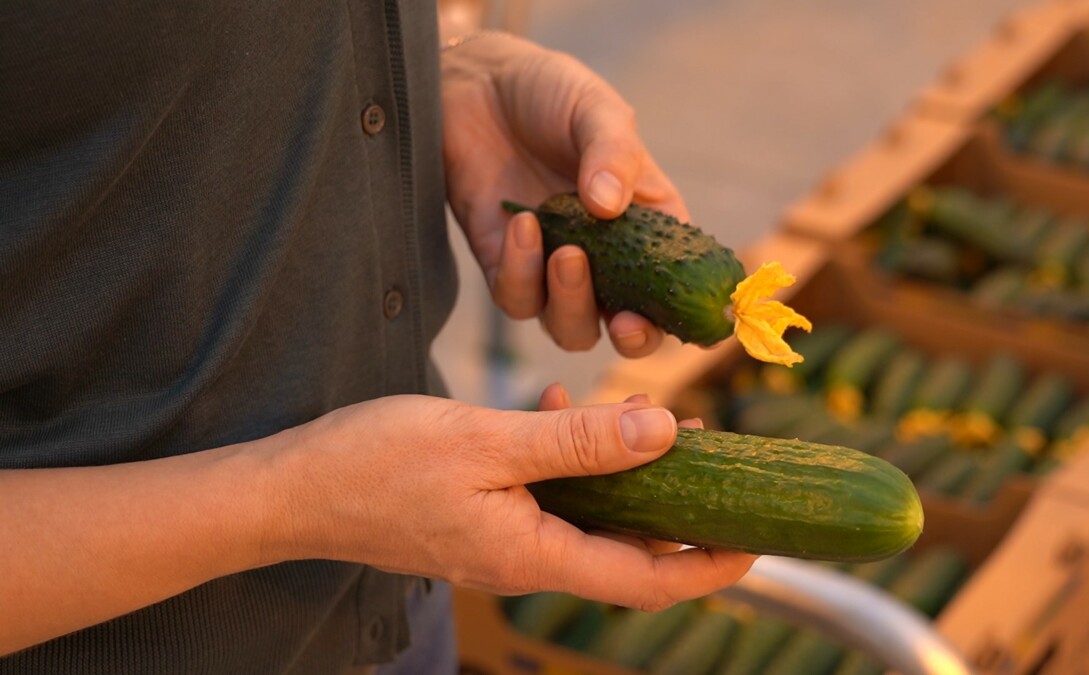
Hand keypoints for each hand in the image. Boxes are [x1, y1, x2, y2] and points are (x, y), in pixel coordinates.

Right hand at [275, 385, 755, 609]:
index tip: (759, 535)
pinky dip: (569, 458)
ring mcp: (503, 540)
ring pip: (590, 517)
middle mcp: (526, 559)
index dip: (712, 565)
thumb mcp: (487, 440)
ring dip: (627, 477)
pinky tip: (558, 408)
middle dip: (681, 512)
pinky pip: (546, 495)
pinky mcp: (484, 517)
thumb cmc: (377, 464)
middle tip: (722, 460)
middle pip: (629, 551)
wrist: (294, 488)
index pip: (648, 579)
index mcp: (533, 554)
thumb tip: (665, 432)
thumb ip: (578, 442)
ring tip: (655, 426)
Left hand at [441, 33, 687, 357]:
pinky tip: (521, 225)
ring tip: (566, 251)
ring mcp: (555, 268)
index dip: (679, 316)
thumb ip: (611, 154)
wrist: (477, 85)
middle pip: (628, 328)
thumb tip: (608, 207)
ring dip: (571, 303)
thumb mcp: (595, 110)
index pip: (677, 287)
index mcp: (649, 225)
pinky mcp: (505, 266)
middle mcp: (607, 258)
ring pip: (571, 327)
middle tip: (622, 319)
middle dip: (631, 337)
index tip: (670, 316)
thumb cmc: (551, 93)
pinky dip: (521, 274)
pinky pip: (517, 299)